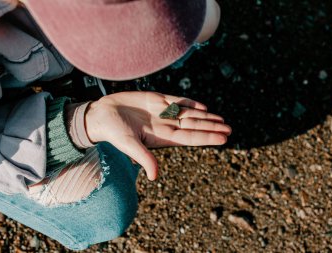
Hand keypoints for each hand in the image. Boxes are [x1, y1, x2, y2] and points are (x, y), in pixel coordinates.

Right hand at [85, 91, 230, 179]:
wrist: (101, 114)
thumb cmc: (112, 131)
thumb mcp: (128, 144)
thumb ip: (144, 157)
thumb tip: (154, 176)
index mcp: (161, 137)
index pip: (190, 138)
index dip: (207, 137)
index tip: (224, 139)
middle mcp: (165, 125)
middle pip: (194, 126)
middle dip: (212, 127)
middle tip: (230, 129)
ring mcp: (162, 113)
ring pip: (189, 114)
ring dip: (206, 117)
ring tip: (222, 119)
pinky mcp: (156, 100)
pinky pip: (177, 101)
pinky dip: (190, 104)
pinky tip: (203, 107)